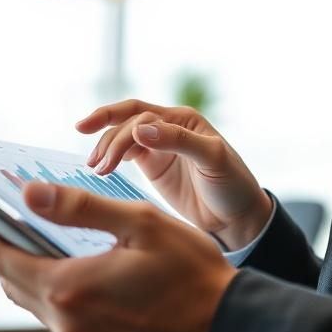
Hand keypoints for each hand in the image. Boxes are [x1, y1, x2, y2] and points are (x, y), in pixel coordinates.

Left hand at [0, 182, 236, 331]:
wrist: (225, 324)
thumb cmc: (191, 272)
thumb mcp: (139, 224)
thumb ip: (81, 208)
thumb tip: (30, 194)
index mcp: (70, 287)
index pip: (0, 256)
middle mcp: (67, 319)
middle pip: (10, 279)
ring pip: (32, 297)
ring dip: (21, 265)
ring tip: (22, 232)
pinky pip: (57, 311)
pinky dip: (48, 283)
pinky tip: (65, 261)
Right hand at [76, 99, 272, 249]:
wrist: (237, 218)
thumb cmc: (233, 184)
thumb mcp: (212, 158)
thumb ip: (178, 141)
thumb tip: (140, 129)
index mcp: (183, 119)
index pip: (141, 113)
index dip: (115, 120)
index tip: (100, 141)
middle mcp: (169, 128)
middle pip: (127, 122)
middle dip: (107, 137)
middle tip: (95, 163)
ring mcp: (159, 147)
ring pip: (123, 138)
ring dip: (106, 149)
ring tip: (95, 169)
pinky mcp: (154, 167)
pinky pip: (126, 154)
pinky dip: (111, 158)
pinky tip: (100, 169)